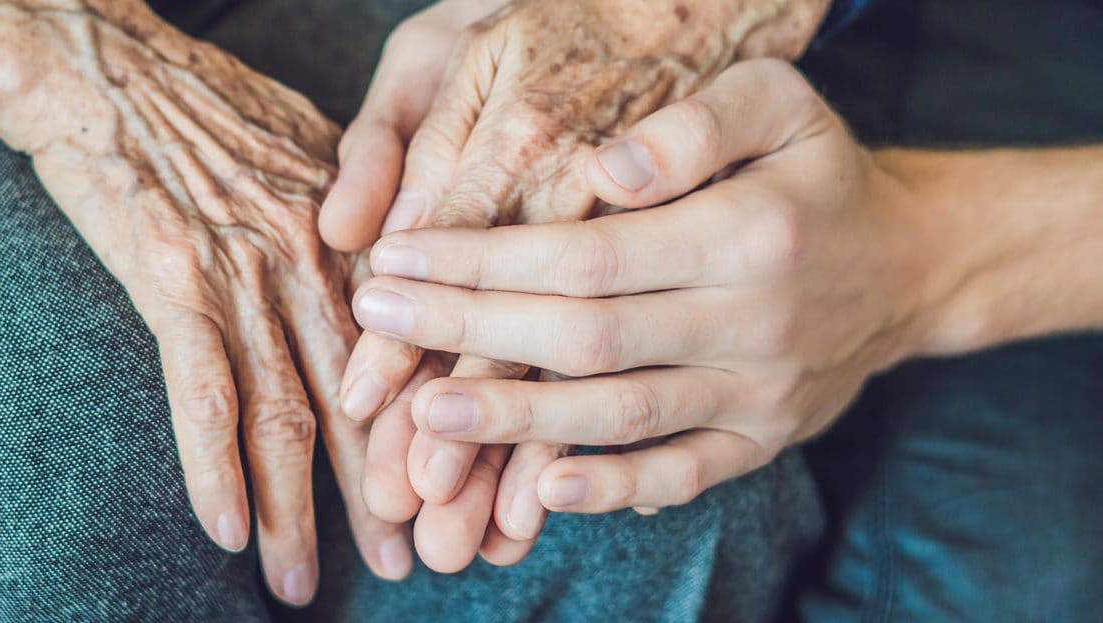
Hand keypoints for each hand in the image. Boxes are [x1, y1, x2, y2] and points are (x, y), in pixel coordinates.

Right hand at [0, 0, 409, 602]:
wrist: (111, 69)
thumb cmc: (214, 108)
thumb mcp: (318, 154)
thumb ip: (362, 231)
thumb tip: (388, 287)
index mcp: (359, 237)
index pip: (414, 354)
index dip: (436, 431)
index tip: (457, 491)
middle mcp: (318, 262)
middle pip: (367, 399)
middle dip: (389, 491)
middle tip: (418, 561)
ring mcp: (247, 273)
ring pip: (287, 412)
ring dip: (302, 510)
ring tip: (308, 582)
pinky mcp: (174, 280)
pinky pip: (201, 392)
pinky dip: (214, 469)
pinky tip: (227, 531)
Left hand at [325, 0, 830, 571]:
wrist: (908, 263)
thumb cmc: (818, 172)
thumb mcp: (778, 103)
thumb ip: (690, 125)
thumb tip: (603, 168)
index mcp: (748, 230)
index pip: (586, 253)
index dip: (483, 261)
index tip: (398, 258)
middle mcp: (754, 321)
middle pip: (584, 338)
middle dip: (468, 334)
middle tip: (379, 324)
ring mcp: (760, 393)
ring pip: (619, 416)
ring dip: (514, 422)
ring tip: (422, 417)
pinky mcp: (762, 440)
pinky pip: (682, 474)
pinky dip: (612, 489)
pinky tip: (539, 488)